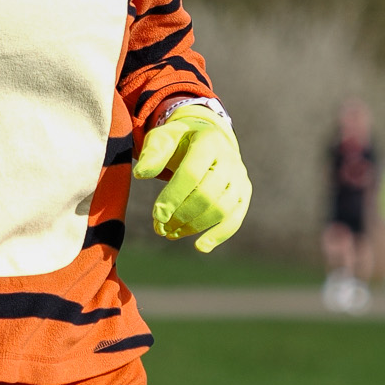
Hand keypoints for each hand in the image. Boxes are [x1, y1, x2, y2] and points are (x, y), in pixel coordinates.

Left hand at [134, 106, 251, 253]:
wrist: (207, 137)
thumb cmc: (179, 140)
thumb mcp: (163, 138)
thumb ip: (152, 154)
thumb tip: (140, 174)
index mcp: (208, 142)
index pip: (192, 173)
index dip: (174, 196)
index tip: (157, 215)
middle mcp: (229, 159)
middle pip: (207, 195)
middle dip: (181, 215)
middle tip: (159, 228)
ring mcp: (239, 177)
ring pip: (220, 210)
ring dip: (193, 227)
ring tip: (170, 234)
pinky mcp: (243, 194)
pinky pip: (235, 219)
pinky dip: (219, 235)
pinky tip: (200, 247)